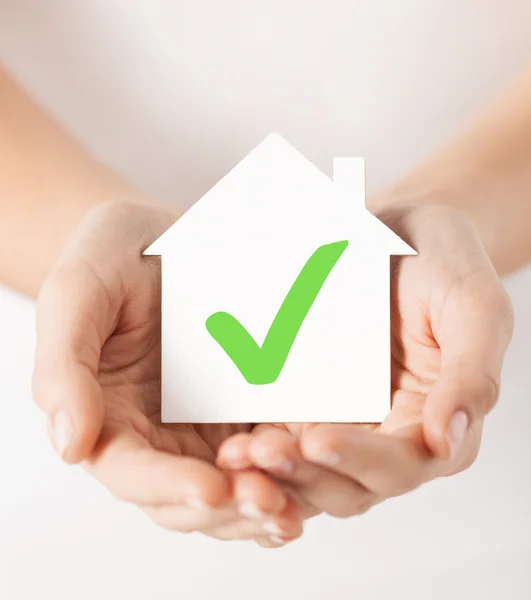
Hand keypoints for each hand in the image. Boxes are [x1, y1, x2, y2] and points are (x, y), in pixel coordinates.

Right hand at [32, 200, 301, 544]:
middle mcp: (157, 436)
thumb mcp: (77, 294)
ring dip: (265, 501)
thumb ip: (64, 368)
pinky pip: (267, 451)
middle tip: (271, 501)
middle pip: (188, 498)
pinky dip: (290, 470)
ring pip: (232, 487)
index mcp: (109, 419)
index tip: (211, 488)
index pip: (132, 473)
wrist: (160, 236)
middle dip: (229, 506)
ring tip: (300, 501)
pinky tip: (319, 466)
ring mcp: (203, 426)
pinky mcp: (243, 409)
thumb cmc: (111, 258)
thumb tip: (70, 446)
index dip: (169, 486)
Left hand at [218, 204, 513, 517]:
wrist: (395, 230)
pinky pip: (283, 437)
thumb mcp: (473, 306)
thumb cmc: (443, 262)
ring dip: (274, 471)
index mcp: (435, 421)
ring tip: (237, 452)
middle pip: (347, 482)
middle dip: (305, 473)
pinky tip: (231, 439)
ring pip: (310, 471)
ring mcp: (345, 421)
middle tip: (261, 450)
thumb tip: (446, 440)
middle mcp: (389, 433)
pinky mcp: (310, 404)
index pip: (402, 464)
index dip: (360, 460)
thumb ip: (471, 374)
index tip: (318, 438)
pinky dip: (260, 447)